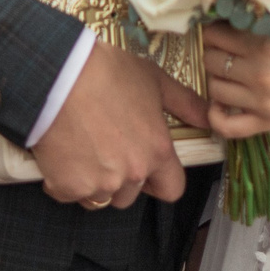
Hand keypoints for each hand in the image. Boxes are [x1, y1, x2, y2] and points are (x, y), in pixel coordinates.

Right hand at [31, 43, 207, 210]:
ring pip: (100, 198)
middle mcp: (133, 173)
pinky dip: (63, 179)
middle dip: (121, 179)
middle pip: (131, 195)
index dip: (160, 181)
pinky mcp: (68, 187)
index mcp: (157, 151)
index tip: (147, 170)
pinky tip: (61, 151)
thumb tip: (210, 117)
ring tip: (82, 148)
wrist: (58, 75)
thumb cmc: (106, 72)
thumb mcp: (154, 80)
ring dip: (93, 182)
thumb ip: (185, 103)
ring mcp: (100, 183)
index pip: (172, 189)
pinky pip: (67, 193)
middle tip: (105, 148)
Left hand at [202, 24, 269, 137]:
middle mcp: (259, 74)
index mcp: (264, 46)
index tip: (217, 30)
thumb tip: (228, 26)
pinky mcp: (269, 123)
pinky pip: (229, 127)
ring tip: (226, 73)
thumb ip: (259, 30)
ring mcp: (262, 102)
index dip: (212, 31)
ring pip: (215, 89)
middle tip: (222, 50)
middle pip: (211, 61)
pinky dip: (216, 118)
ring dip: (216, 79)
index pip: (216, 36)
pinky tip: (218, 105)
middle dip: (212, 52)